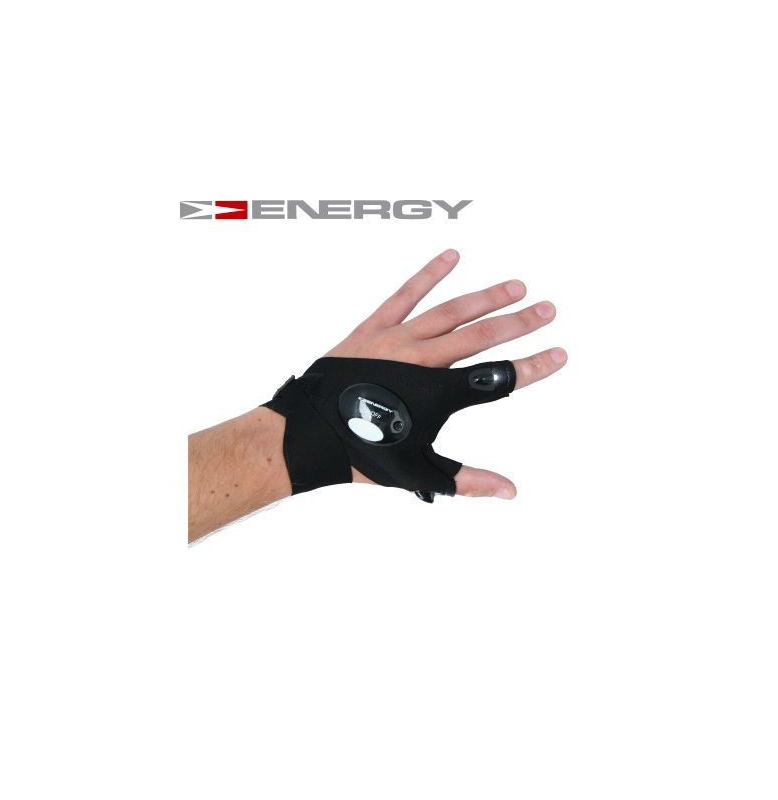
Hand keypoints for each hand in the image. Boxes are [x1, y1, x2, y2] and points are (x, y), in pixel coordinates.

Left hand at [326, 249, 566, 498]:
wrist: (308, 435)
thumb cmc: (362, 454)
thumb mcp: (418, 473)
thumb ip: (468, 480)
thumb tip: (510, 491)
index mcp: (436, 395)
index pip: (496, 379)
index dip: (532, 368)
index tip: (558, 354)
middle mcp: (421, 361)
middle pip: (480, 337)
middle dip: (518, 324)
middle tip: (548, 311)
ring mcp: (396, 341)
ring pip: (450, 313)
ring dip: (485, 298)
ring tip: (516, 287)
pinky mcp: (372, 329)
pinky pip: (404, 296)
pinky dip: (428, 276)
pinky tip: (451, 257)